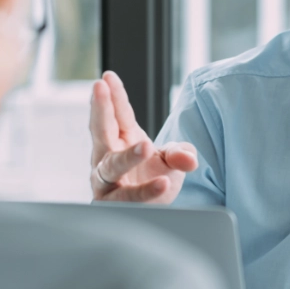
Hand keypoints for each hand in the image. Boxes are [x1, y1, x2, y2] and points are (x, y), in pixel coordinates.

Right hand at [88, 70, 197, 202]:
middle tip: (99, 89)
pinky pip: (129, 197)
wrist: (152, 212)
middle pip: (102, 130)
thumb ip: (180, 154)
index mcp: (122, 138)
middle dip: (100, 109)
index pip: (117, 113)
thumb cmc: (155, 178)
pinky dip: (146, 191)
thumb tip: (189, 159)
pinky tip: (163, 183)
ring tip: (146, 147)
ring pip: (111, 166)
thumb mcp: (171, 160)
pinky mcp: (112, 204)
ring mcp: (106, 181)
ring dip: (128, 156)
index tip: (107, 77)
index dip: (112, 95)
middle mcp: (108, 156)